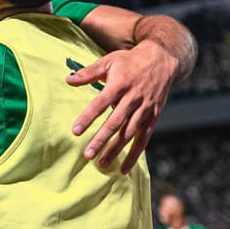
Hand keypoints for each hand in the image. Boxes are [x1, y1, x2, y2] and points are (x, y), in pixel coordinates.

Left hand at [67, 40, 177, 171]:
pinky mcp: (153, 117)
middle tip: (87, 154)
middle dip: (101, 140)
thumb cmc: (130, 61)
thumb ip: (88, 73)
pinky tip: (124, 168)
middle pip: (115, 123)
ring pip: (128, 134)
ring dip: (115, 150)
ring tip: (101, 164)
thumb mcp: (108, 61)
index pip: (100, 104)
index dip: (87, 118)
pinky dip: (134, 155)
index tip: (75, 131)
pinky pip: (143, 139)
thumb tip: (68, 80)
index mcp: (119, 85)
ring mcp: (144, 109)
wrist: (162, 60)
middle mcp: (133, 99)